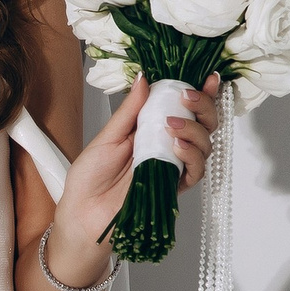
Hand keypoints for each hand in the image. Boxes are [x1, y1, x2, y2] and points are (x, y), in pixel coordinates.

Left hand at [56, 73, 221, 251]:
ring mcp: (172, 165)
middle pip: (202, 122)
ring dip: (195, 129)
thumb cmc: (90, 178)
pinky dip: (191, 155)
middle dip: (203, 105)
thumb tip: (144, 79)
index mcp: (150, 128)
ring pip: (204, 144)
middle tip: (187, 97)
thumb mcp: (107, 137)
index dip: (199, 92)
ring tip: (172, 125)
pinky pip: (195, 170)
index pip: (182, 107)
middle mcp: (166, 145)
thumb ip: (130, 110)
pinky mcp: (173, 187)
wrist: (83, 213)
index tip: (206, 77)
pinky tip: (176, 147)